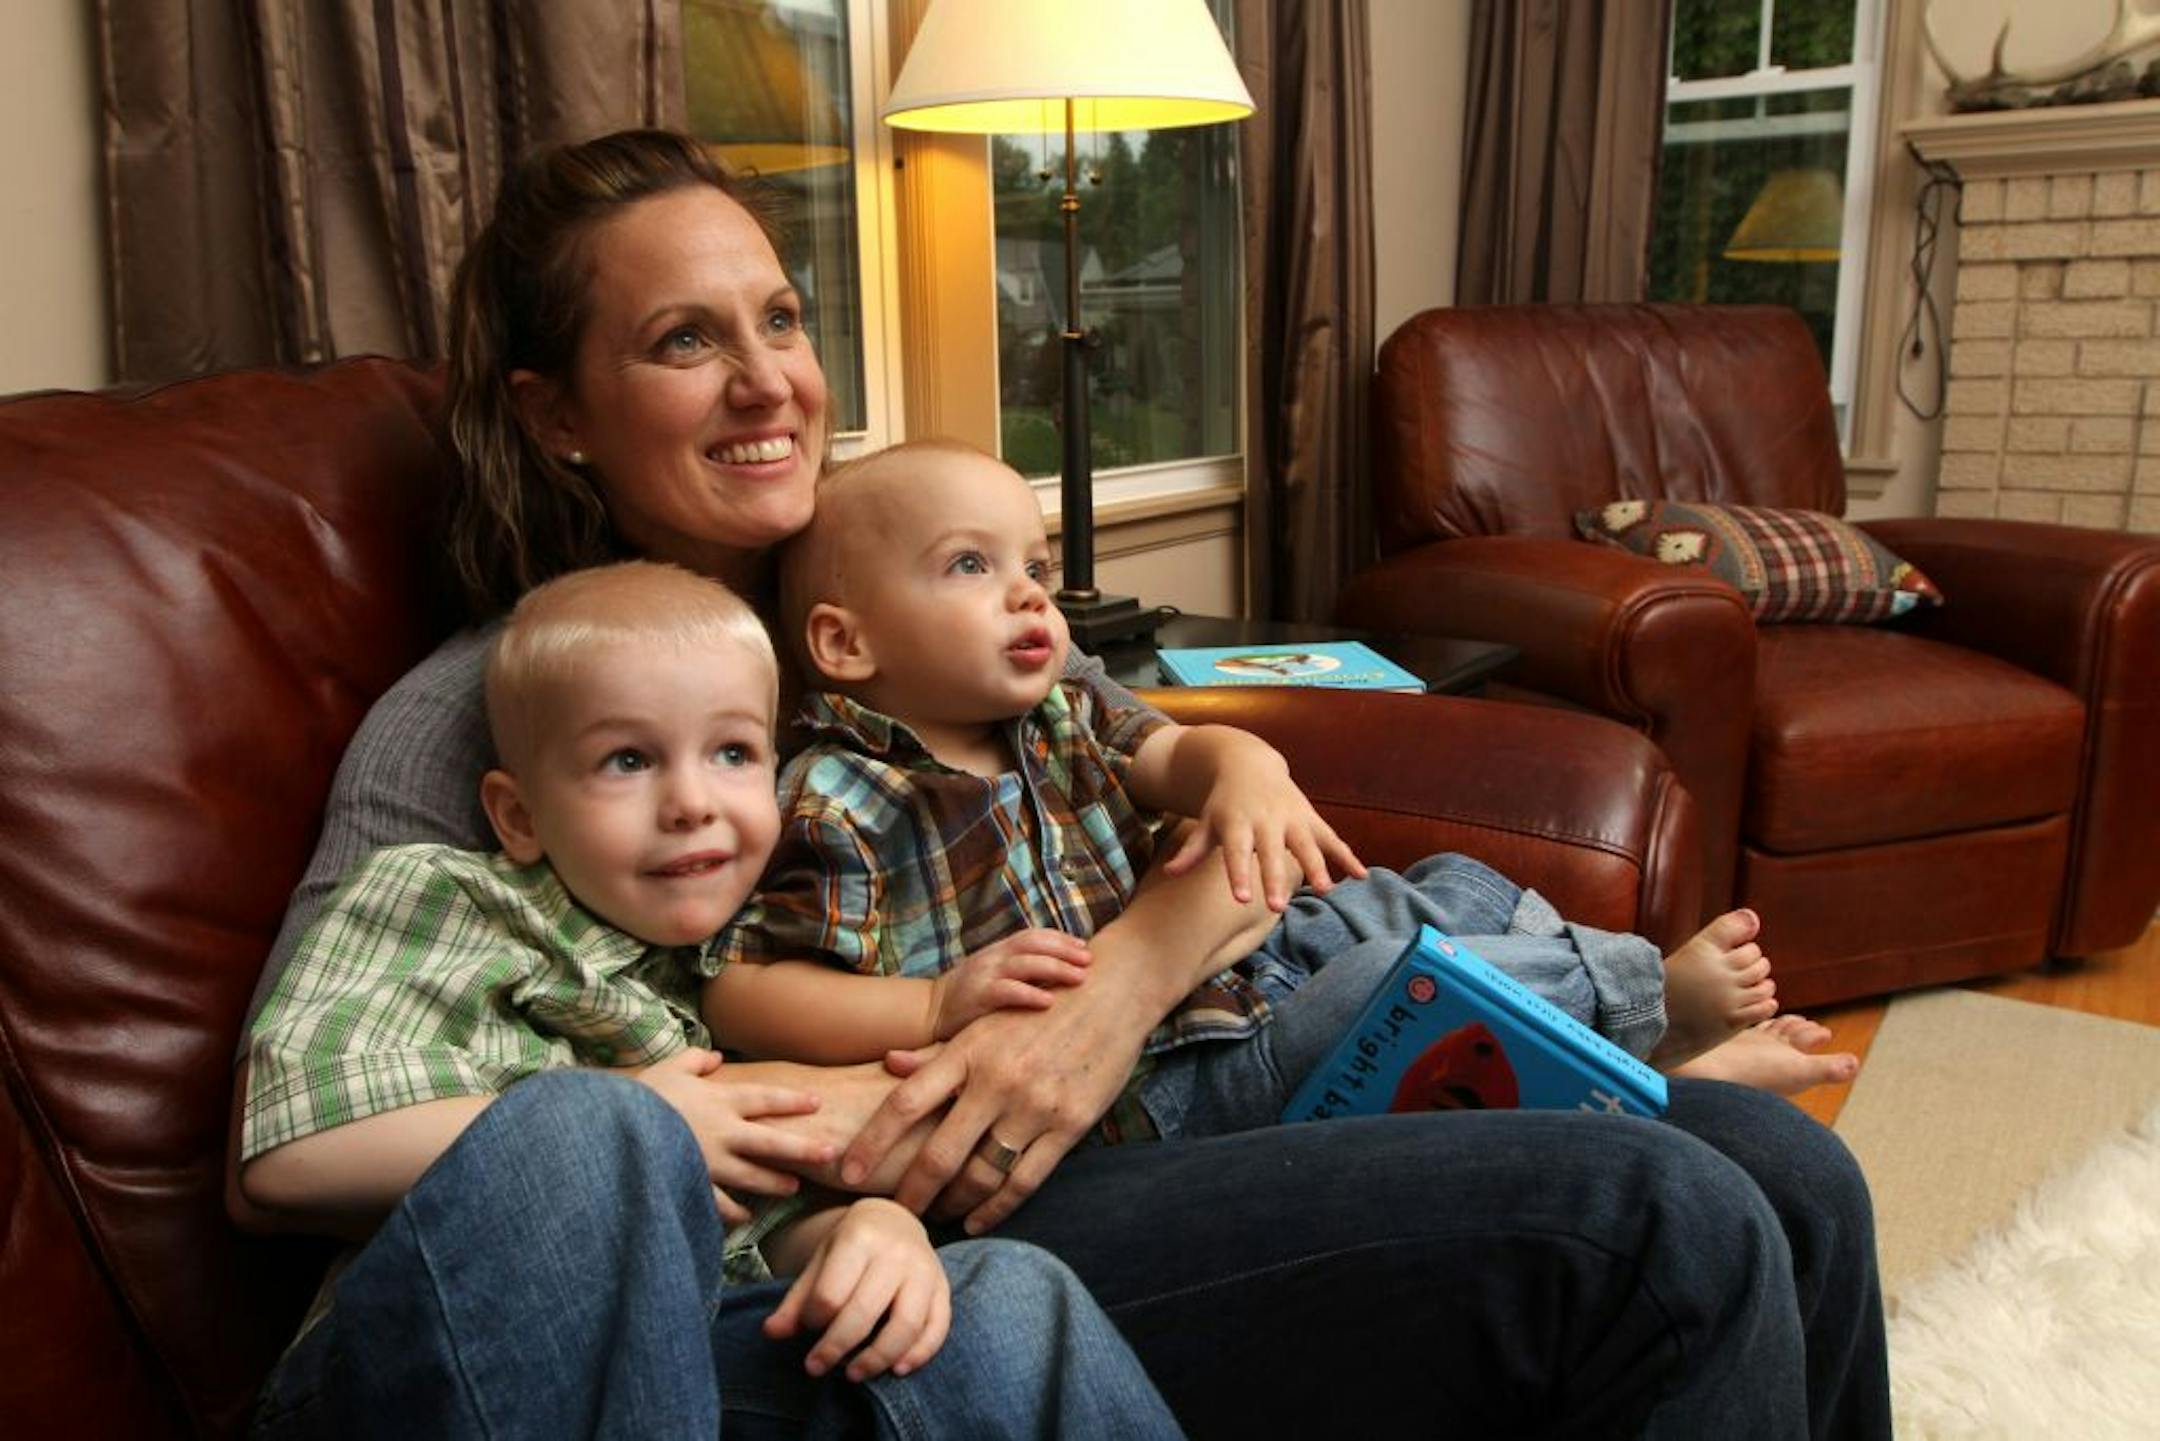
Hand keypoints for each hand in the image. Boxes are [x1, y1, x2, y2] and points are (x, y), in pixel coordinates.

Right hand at [632, 1048, 834, 1221]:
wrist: (612, 1130)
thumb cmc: (641, 1095)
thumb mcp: (669, 1067)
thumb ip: (695, 1060)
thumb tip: (715, 1057)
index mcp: (720, 1101)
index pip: (766, 1100)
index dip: (792, 1101)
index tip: (817, 1104)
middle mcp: (723, 1132)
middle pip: (772, 1142)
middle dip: (803, 1148)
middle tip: (830, 1153)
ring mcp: (710, 1163)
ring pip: (753, 1176)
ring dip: (775, 1183)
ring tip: (794, 1188)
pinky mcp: (693, 1185)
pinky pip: (719, 1203)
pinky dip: (733, 1212)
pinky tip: (745, 1217)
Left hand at [763, 1199, 950, 1380]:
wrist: (894, 1221)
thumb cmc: (850, 1247)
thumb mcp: (819, 1262)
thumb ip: (796, 1300)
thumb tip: (771, 1333)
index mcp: (860, 1237)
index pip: (831, 1294)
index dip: (814, 1321)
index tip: (808, 1328)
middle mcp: (896, 1252)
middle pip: (864, 1312)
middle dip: (836, 1348)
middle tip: (816, 1368)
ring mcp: (925, 1270)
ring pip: (906, 1325)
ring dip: (878, 1358)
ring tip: (854, 1374)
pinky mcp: (944, 1289)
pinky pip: (938, 1328)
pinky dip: (919, 1354)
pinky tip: (896, 1369)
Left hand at [838, 847, 1278, 1232]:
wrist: (1113, 991)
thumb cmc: (1042, 1003)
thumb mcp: (986, 1020)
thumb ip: (939, 1050)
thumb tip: (889, 1064)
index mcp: (968, 1050)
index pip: (904, 1104)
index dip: (870, 1143)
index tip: (845, 1173)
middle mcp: (996, 1080)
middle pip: (937, 1154)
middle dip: (909, 1193)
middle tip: (892, 1216)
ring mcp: (1034, 1106)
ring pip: (980, 1174)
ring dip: (952, 1204)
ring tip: (936, 1216)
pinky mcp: (1069, 1125)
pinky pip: (1024, 1181)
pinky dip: (995, 1208)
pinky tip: (976, 1220)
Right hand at [929, 928, 1090, 1038]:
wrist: (928, 1012)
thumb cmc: (969, 997)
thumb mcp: (994, 975)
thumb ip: (1020, 970)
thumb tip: (1059, 972)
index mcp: (999, 950)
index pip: (1034, 935)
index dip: (1061, 939)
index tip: (1084, 947)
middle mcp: (993, 957)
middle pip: (1034, 944)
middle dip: (1065, 951)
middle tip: (1089, 961)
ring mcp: (984, 975)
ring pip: (1025, 964)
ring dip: (1056, 968)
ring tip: (1079, 978)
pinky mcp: (977, 996)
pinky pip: (1007, 991)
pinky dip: (1030, 994)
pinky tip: (1050, 1001)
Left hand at [1158, 735, 1365, 908]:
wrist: (1247, 763)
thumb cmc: (1223, 803)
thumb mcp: (1206, 822)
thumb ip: (1192, 849)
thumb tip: (1170, 873)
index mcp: (1238, 823)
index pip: (1237, 853)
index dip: (1239, 875)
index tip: (1241, 899)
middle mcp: (1266, 821)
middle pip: (1271, 853)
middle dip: (1275, 878)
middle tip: (1277, 908)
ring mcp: (1291, 818)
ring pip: (1306, 844)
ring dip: (1318, 866)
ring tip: (1326, 891)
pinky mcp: (1310, 818)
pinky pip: (1331, 838)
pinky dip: (1347, 855)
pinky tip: (1361, 876)